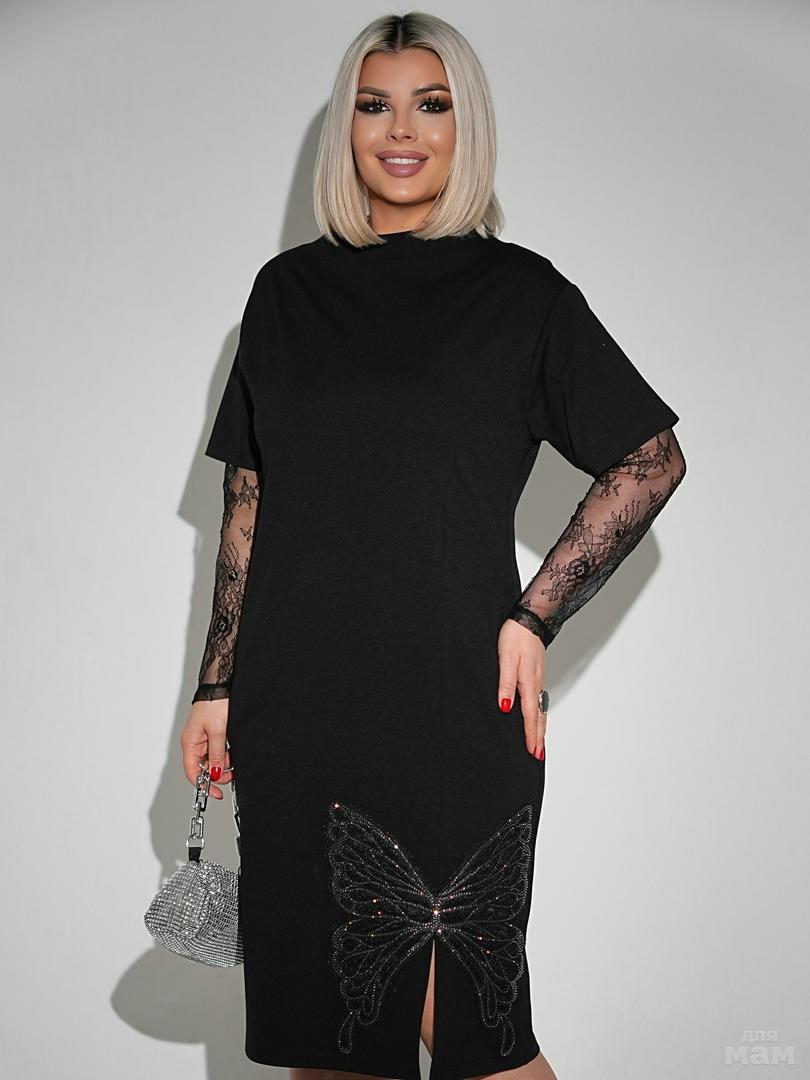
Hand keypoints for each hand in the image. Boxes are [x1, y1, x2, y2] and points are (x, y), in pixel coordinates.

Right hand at [180, 699, 232, 798]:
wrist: (221, 685)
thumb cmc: (214, 703)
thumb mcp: (218, 731)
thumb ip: (217, 754)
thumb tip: (216, 774)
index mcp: (190, 743)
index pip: (192, 773)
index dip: (204, 785)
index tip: (216, 793)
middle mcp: (194, 743)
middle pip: (204, 768)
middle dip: (218, 772)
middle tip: (232, 772)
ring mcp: (203, 739)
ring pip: (213, 760)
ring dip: (224, 761)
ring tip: (233, 754)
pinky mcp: (212, 734)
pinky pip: (218, 750)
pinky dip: (226, 753)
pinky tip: (233, 748)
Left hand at [497, 618, 546, 759]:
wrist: (530, 618)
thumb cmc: (515, 636)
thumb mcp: (506, 659)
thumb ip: (506, 684)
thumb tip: (505, 708)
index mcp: (528, 683)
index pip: (530, 716)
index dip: (531, 735)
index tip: (532, 752)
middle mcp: (536, 684)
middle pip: (539, 717)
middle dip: (539, 737)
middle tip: (538, 756)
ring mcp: (539, 679)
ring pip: (541, 709)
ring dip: (541, 727)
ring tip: (540, 742)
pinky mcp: (537, 673)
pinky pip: (540, 700)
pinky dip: (541, 714)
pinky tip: (538, 715)